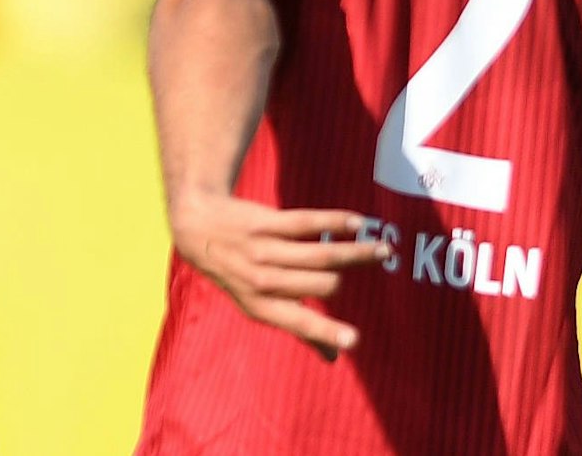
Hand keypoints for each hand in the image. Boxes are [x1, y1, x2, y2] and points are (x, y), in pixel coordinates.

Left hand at [169, 190, 390, 360]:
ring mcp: (262, 251)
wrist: (197, 228)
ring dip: (358, 252)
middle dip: (346, 277)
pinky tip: (357, 222)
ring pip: (321, 255)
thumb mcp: (257, 305)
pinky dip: (334, 222)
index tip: (354, 341)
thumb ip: (298, 328)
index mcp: (261, 307)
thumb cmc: (237, 273)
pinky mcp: (264, 223)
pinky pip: (306, 223)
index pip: (299, 324)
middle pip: (322, 285)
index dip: (326, 333)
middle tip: (376, 260)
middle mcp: (261, 281)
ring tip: (384, 249)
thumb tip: (334, 358)